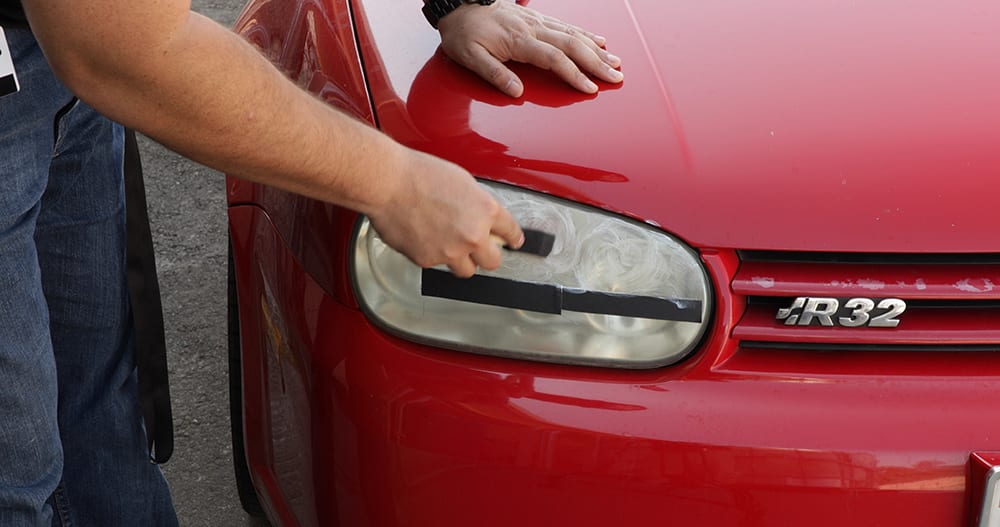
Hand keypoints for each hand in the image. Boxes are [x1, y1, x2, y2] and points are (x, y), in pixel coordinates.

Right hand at [368, 149, 523, 277]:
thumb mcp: (462, 181)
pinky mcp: (428, 261)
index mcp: (486, 210)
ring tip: (449, 246)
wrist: (388, 184)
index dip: (513, 239)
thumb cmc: (419, 174)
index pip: (511, 232)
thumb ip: (476, 204)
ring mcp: (451, 251)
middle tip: (480, 250)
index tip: (514, 242)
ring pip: (466, 270)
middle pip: (493, 262)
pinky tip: (424, 237)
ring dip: (462, 261)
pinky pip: (437, 264)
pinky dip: (433, 254)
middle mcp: (473, 235)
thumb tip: (479, 216)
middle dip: (488, 256)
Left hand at [437, 1, 622, 96]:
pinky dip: (586, 34)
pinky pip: (567, 25)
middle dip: (597, 63)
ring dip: (597, 50)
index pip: (554, 59)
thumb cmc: (462, 33)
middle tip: (616, 78)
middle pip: (572, 46)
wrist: (457, 4)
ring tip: (616, 63)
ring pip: (574, 34)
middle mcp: (532, 28)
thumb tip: (516, 92)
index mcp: (518, 40)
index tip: (590, 89)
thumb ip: (494, 74)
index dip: (574, 75)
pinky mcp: (536, 18)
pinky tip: (599, 41)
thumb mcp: (470, 57)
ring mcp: (537, 21)